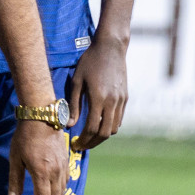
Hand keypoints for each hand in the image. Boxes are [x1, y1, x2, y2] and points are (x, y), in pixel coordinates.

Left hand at [7, 120, 69, 194]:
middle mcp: (55, 172)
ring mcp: (63, 167)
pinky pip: (65, 183)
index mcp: (41, 173)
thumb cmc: (24, 137)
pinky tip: (51, 193)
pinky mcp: (67, 162)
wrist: (42, 118)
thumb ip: (15, 180)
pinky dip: (59, 192)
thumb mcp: (15, 158)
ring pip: (61, 193)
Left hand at [68, 34, 127, 151]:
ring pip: (114, 128)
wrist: (110, 48)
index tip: (75, 144)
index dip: (83, 140)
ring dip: (101, 136)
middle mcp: (112, 102)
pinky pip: (119, 119)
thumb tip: (68, 125)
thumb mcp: (77, 81)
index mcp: (98, 98)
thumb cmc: (89, 62)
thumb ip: (73, 104)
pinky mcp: (126, 98)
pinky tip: (99, 124)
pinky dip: (109, 126)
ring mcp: (121, 100)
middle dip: (92, 143)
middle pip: (105, 133)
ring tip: (88, 137)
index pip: (91, 128)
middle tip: (81, 145)